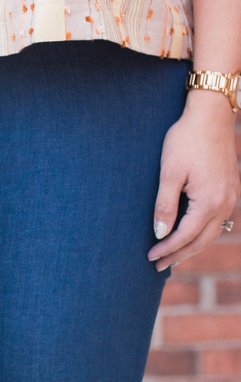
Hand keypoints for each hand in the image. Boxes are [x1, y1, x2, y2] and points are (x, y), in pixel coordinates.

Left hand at [149, 95, 239, 271]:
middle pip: (201, 241)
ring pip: (212, 233)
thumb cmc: (186, 140)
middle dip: (179, 255)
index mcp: (209, 201)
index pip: (185, 236)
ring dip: (192, 247)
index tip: (149, 257)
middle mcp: (225, 203)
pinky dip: (203, 233)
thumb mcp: (169, 172)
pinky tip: (191, 235)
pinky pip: (218, 221)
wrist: (211, 115)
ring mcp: (231, 197)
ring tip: (173, 256)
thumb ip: (164, 205)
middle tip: (158, 265)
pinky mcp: (231, 190)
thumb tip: (160, 233)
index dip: (166, 249)